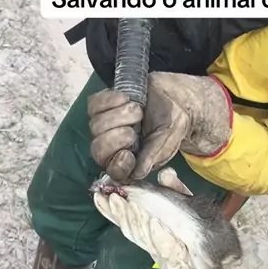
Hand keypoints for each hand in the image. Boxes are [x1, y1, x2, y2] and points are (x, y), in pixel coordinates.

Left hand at [88, 72, 231, 181]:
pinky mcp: (102, 106)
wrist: (174, 96)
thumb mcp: (167, 140)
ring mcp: (105, 125)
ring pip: (96, 126)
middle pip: (98, 150)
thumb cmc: (172, 121)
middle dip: (115, 139)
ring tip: (138, 110)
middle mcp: (114, 146)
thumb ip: (152, 156)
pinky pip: (94, 106)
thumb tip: (137, 173)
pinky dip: (109, 101)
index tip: (128, 154)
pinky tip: (126, 98)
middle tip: (133, 129)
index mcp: (131, 161)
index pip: (114, 171)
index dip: (118, 165)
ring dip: (118, 116)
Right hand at [93, 167, 225, 268]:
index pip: (124, 220)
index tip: (99, 196)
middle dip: (122, 214)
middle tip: (115, 198)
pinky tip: (155, 223)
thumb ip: (175, 188)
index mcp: (149, 228)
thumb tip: (166, 174)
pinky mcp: (179, 265)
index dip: (110, 211)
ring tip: (133, 207)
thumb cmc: (200, 224)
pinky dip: (159, 237)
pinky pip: (166, 252)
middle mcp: (152, 243)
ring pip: (145, 240)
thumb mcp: (187, 201)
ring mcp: (164, 256)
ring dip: (137, 223)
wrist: (225, 250)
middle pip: (131, 231)